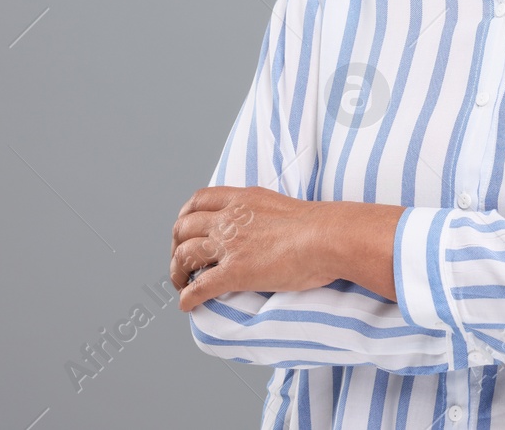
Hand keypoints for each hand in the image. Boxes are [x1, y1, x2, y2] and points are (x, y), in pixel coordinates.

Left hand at [170, 185, 337, 311]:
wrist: (327, 237)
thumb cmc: (319, 224)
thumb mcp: (281, 204)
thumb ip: (262, 212)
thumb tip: (264, 227)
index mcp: (242, 199)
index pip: (199, 200)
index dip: (186, 216)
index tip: (186, 229)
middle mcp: (229, 219)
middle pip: (184, 228)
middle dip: (176, 246)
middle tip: (182, 261)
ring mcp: (229, 245)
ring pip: (185, 255)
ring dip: (177, 272)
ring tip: (182, 284)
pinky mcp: (234, 273)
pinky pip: (199, 287)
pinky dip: (188, 298)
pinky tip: (187, 305)